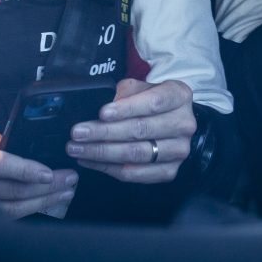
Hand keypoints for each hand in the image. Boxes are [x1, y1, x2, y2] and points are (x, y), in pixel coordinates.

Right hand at [0, 108, 77, 217]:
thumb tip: (10, 144)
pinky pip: (1, 215)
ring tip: (65, 191)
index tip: (46, 172)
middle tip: (68, 179)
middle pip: (6, 190)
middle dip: (42, 187)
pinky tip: (46, 203)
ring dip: (40, 202)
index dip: (22, 170)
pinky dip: (27, 211)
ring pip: (7, 208)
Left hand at [67, 79, 195, 183]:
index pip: (153, 102)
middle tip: (78, 133)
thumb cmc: (151, 102)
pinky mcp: (169, 171)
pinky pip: (135, 174)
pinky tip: (90, 161)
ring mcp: (178, 150)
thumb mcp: (141, 88)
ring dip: (102, 153)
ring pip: (136, 154)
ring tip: (78, 148)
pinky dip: (109, 168)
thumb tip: (102, 105)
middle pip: (141, 130)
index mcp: (179, 96)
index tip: (101, 113)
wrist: (172, 122)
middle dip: (104, 132)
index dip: (126, 109)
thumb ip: (125, 92)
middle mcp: (184, 124)